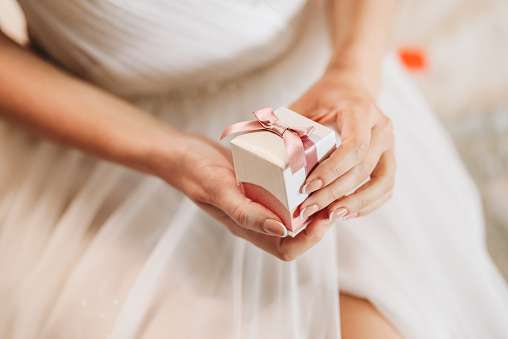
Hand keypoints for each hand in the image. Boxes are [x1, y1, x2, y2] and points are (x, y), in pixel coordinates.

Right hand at [151, 133, 335, 260]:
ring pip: (294, 209)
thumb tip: (282, 229)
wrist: (181, 152)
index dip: (310, 240)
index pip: (286, 248)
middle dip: (319, 219)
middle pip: (297, 232)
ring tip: (327, 182)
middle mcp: (258, 216)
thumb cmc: (194, 172)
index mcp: (247, 227)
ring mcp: (260, 198)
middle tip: (333, 197)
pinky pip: (286, 187)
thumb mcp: (218, 190)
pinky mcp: (262, 181)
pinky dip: (301, 181)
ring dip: (313, 200)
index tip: (324, 217)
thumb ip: (245, 212)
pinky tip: (310, 165)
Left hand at [291, 67, 395, 221]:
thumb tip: (263, 147)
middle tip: (309, 209)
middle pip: (363, 168)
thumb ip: (290, 125)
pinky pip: (386, 187)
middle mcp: (382, 128)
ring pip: (382, 183)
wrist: (352, 87)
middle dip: (335, 193)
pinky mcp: (389, 158)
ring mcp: (389, 145)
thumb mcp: (305, 103)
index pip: (353, 147)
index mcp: (361, 111)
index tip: (307, 187)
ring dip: (356, 204)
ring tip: (330, 217)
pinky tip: (346, 213)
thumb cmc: (326, 96)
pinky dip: (368, 204)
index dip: (332, 171)